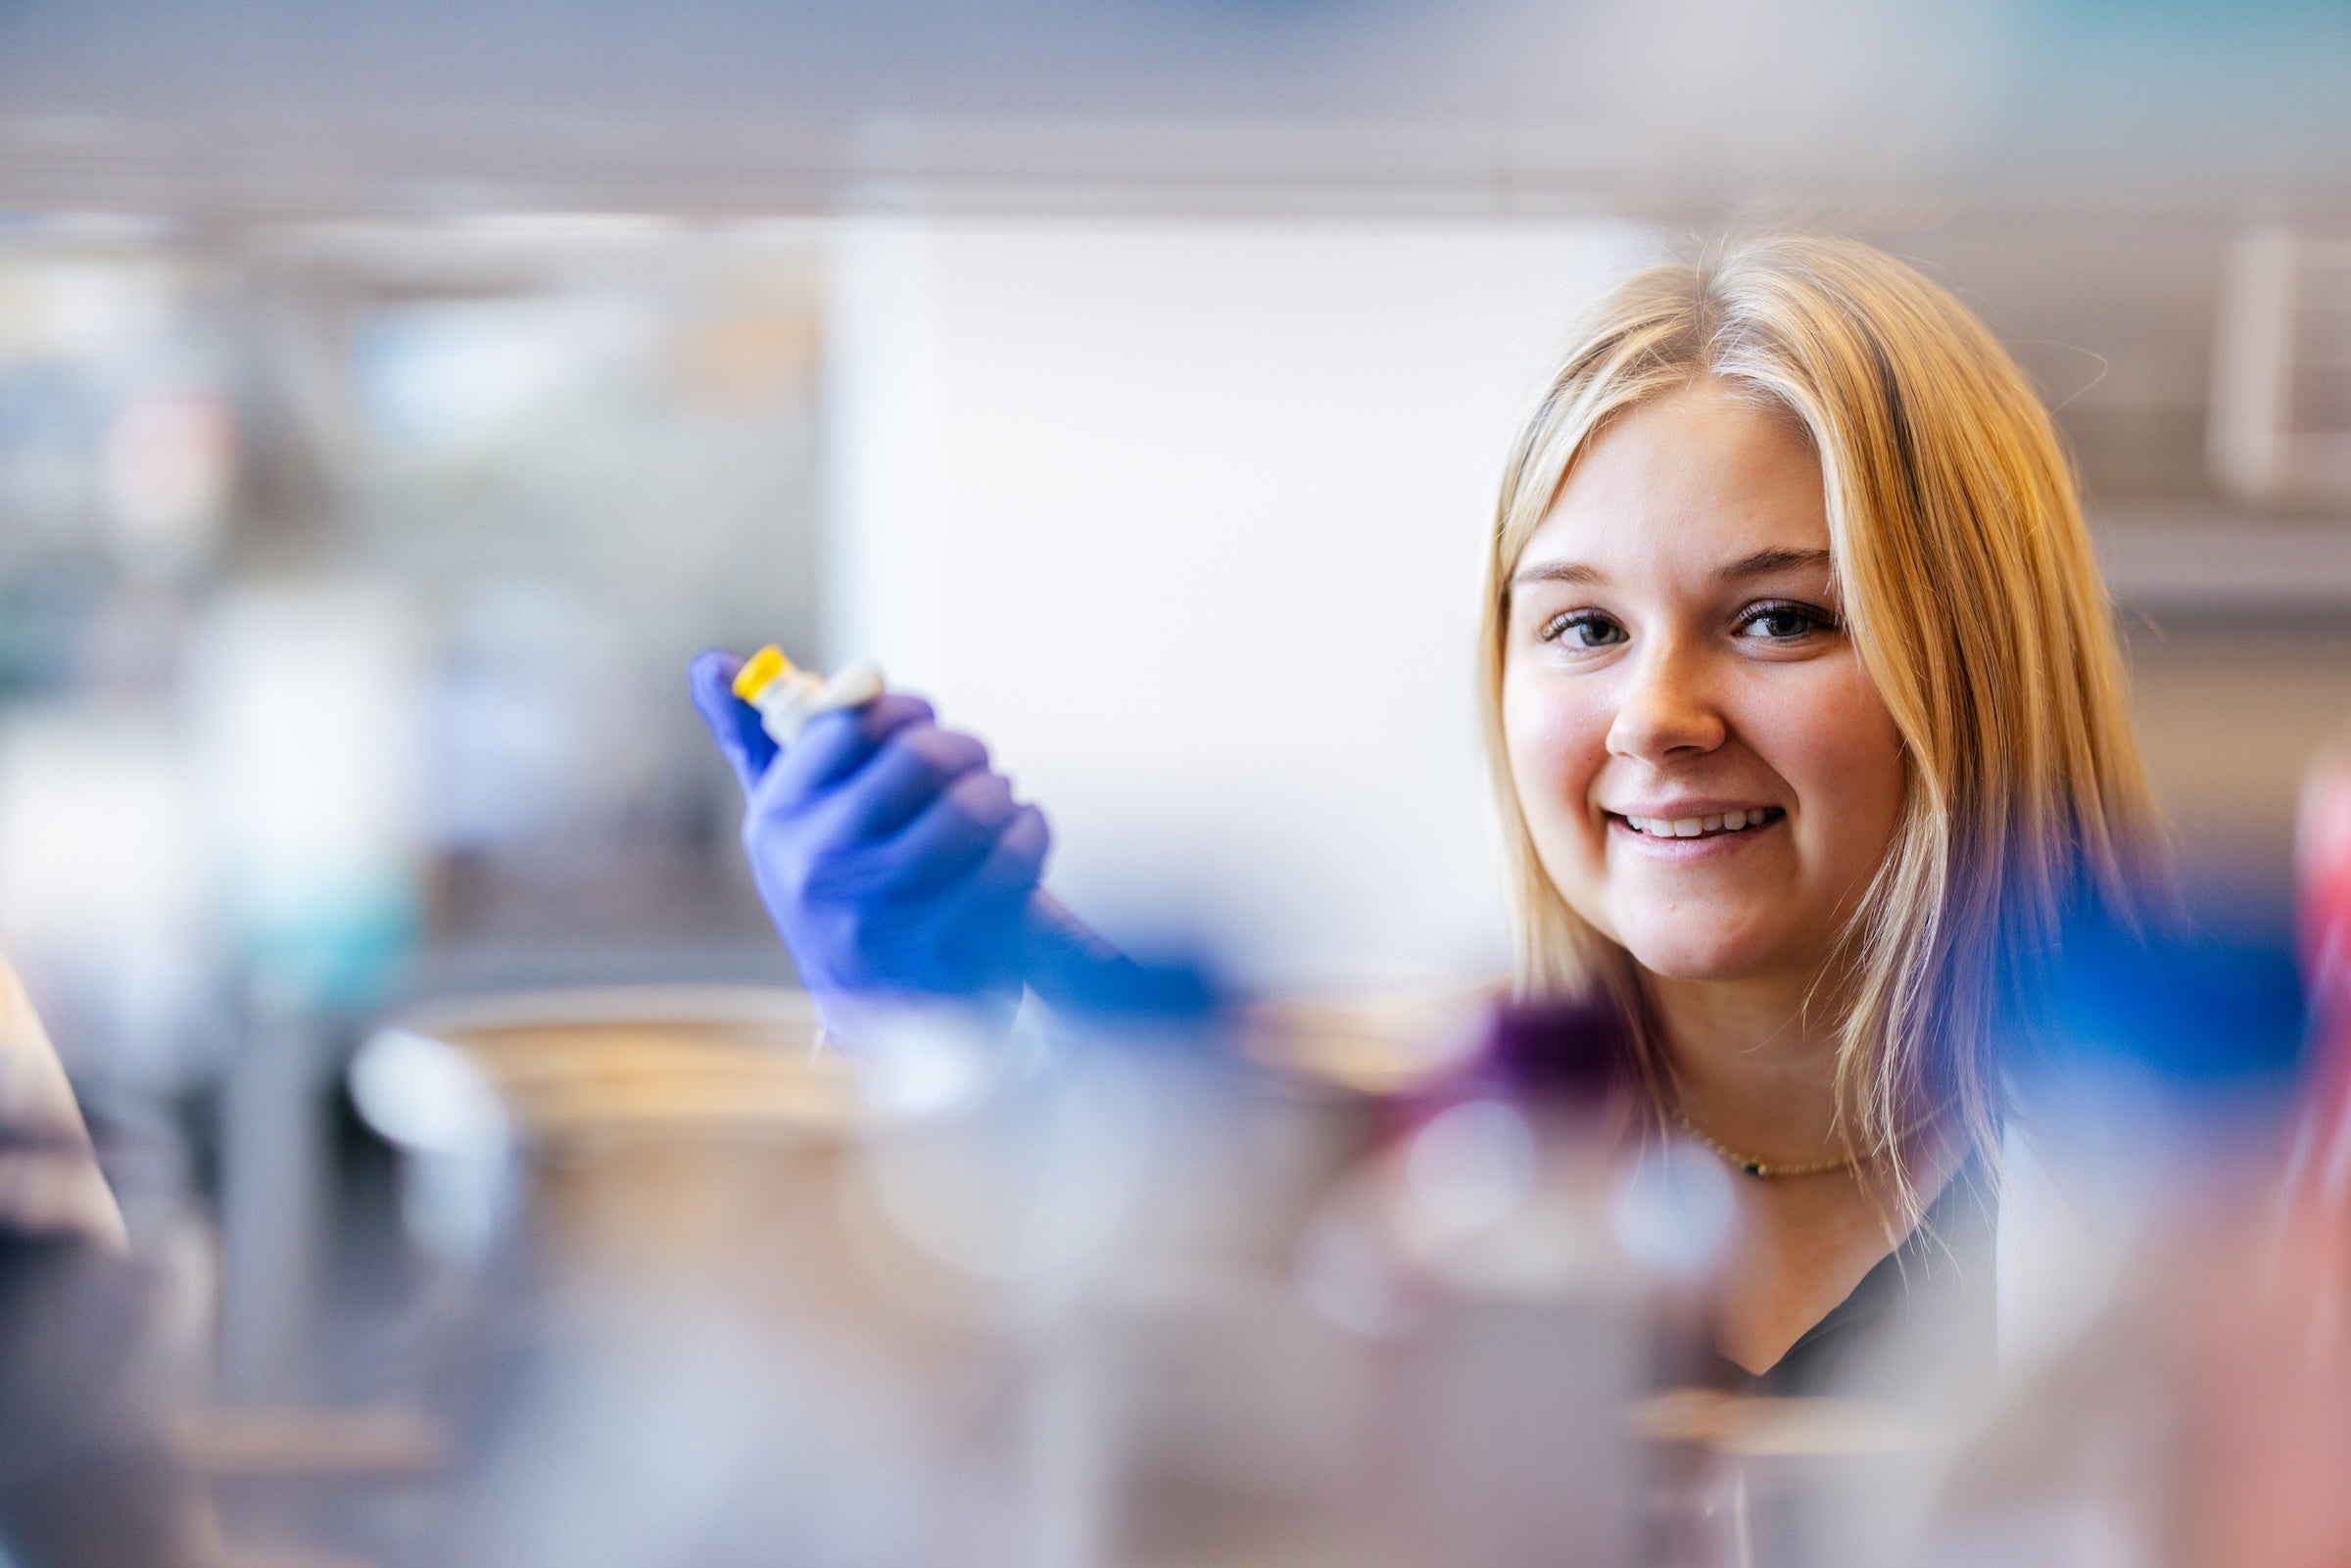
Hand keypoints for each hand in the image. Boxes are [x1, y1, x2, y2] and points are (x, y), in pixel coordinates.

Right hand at [690, 651, 1048, 1032]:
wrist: (878, 1015)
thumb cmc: (837, 890)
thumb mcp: (788, 822)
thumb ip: (755, 739)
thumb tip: (709, 666)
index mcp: (779, 821)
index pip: (847, 723)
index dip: (901, 709)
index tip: (922, 720)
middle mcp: (822, 866)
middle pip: (919, 758)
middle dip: (961, 745)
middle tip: (973, 756)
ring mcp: (887, 912)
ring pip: (974, 806)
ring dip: (997, 788)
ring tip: (996, 795)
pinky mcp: (952, 945)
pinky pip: (1015, 855)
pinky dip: (1030, 829)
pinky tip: (1021, 830)